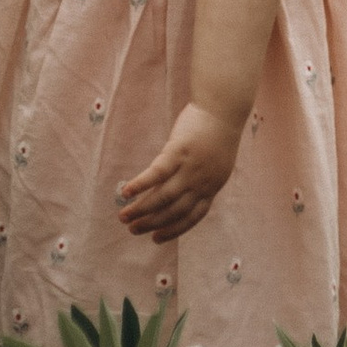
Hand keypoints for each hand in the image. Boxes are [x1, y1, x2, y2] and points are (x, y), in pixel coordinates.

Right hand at [116, 102, 242, 242]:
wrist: (223, 107)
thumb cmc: (217, 133)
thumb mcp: (216, 164)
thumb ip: (201, 180)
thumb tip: (181, 192)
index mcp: (212, 187)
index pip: (192, 217)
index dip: (173, 230)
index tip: (156, 239)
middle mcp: (202, 182)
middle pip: (174, 211)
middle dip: (152, 223)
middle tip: (132, 230)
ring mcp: (190, 168)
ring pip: (163, 197)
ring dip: (141, 209)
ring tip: (123, 216)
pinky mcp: (178, 151)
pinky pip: (156, 173)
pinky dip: (140, 185)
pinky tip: (126, 192)